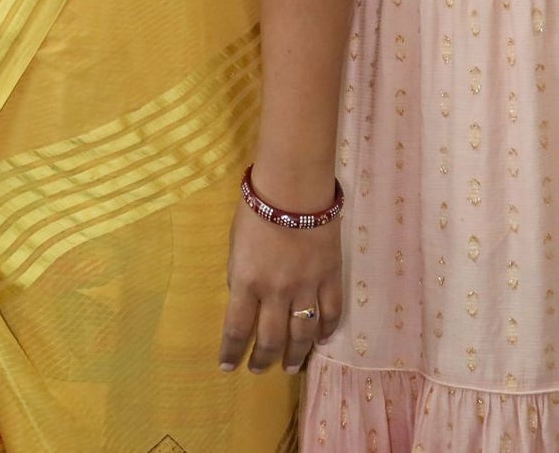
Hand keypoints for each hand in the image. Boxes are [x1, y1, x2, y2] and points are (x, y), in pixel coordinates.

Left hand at [219, 202, 342, 374]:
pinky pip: (331, 313)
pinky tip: (321, 339)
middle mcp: (276, 292)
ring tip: (290, 367)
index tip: (227, 368)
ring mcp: (306, 287)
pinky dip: (327, 330)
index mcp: (246, 282)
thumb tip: (245, 298)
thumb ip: (240, 275)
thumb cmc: (256, 208)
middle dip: (263, 360)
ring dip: (295, 354)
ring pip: (302, 334)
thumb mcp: (235, 245)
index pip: (236, 329)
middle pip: (270, 338)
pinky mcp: (330, 277)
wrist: (294, 187)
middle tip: (259, 370)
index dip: (231, 352)